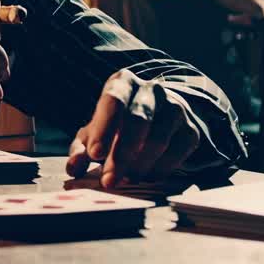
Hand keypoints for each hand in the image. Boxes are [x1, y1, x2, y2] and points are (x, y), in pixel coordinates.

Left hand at [66, 70, 201, 187]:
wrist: (160, 115)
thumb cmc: (118, 123)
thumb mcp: (95, 130)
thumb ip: (81, 148)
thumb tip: (73, 168)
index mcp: (123, 83)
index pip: (113, 100)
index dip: (104, 128)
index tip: (95, 154)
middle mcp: (151, 90)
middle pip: (138, 120)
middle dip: (122, 154)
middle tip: (109, 180)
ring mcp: (175, 108)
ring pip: (159, 139)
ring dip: (140, 165)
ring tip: (125, 179)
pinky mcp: (191, 130)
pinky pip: (176, 153)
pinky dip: (159, 170)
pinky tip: (145, 177)